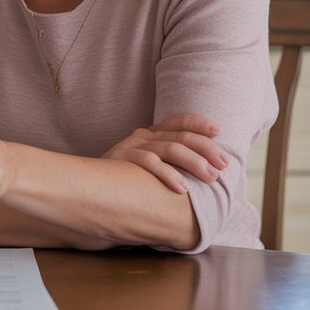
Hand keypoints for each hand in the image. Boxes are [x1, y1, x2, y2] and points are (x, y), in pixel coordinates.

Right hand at [101, 113, 227, 193]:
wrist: (86, 188)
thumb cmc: (122, 181)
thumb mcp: (143, 165)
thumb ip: (164, 161)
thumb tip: (202, 170)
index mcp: (149, 134)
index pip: (177, 121)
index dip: (199, 123)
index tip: (218, 131)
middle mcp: (142, 136)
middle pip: (181, 136)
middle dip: (206, 149)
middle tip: (223, 164)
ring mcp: (132, 147)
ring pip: (171, 148)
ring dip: (194, 162)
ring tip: (210, 177)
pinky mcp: (123, 160)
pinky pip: (150, 163)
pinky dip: (169, 174)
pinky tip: (182, 188)